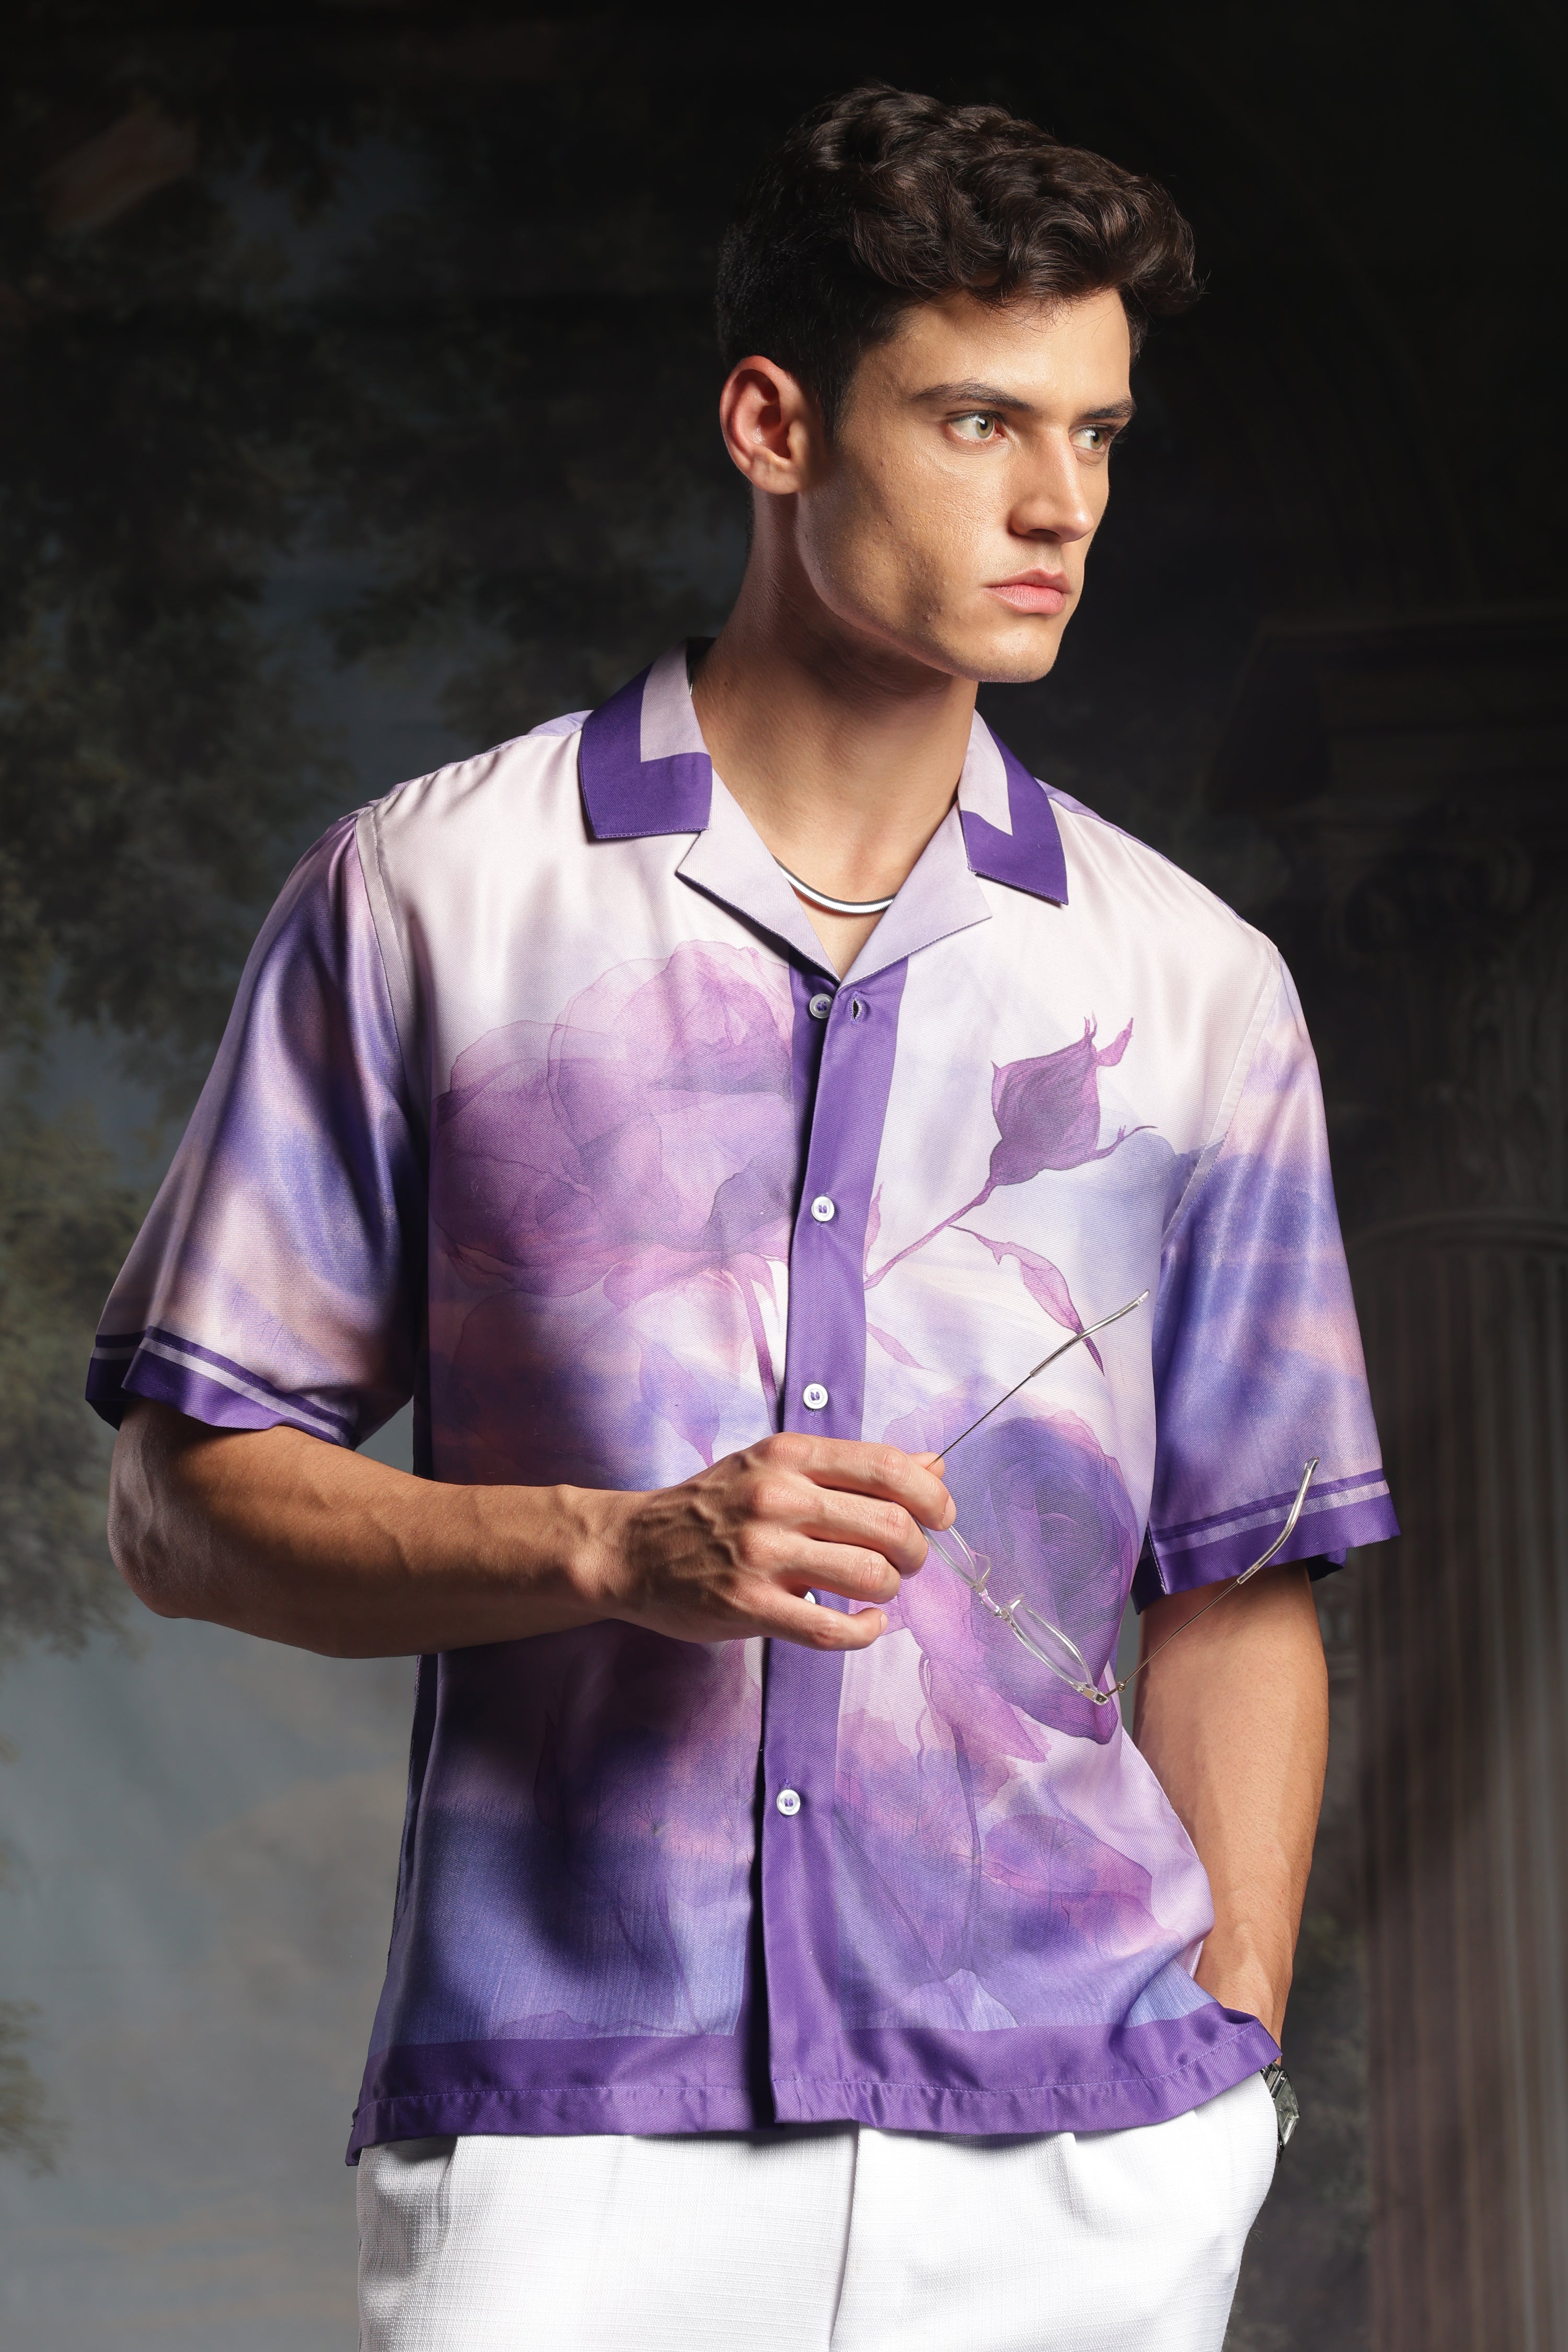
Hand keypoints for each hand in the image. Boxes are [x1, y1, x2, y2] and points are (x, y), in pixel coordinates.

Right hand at [579, 1433, 953, 1651]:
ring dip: (889, 1590)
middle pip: (891, 1526)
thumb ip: (852, 1467)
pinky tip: (865, 1624)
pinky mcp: (749, 1606)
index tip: (941, 1517)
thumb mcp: (776, 1466)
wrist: (631, 1549)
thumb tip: (932, 1465)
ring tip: (876, 1589)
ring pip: (870, 1576)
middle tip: (907, 1562)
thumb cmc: (712, 1507)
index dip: (931, 1497)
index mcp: (789, 1455)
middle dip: (916, 1552)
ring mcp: (762, 1554)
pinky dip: (864, 1631)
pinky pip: (832, 1628)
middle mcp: (778, 1498)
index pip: (888, 1468)